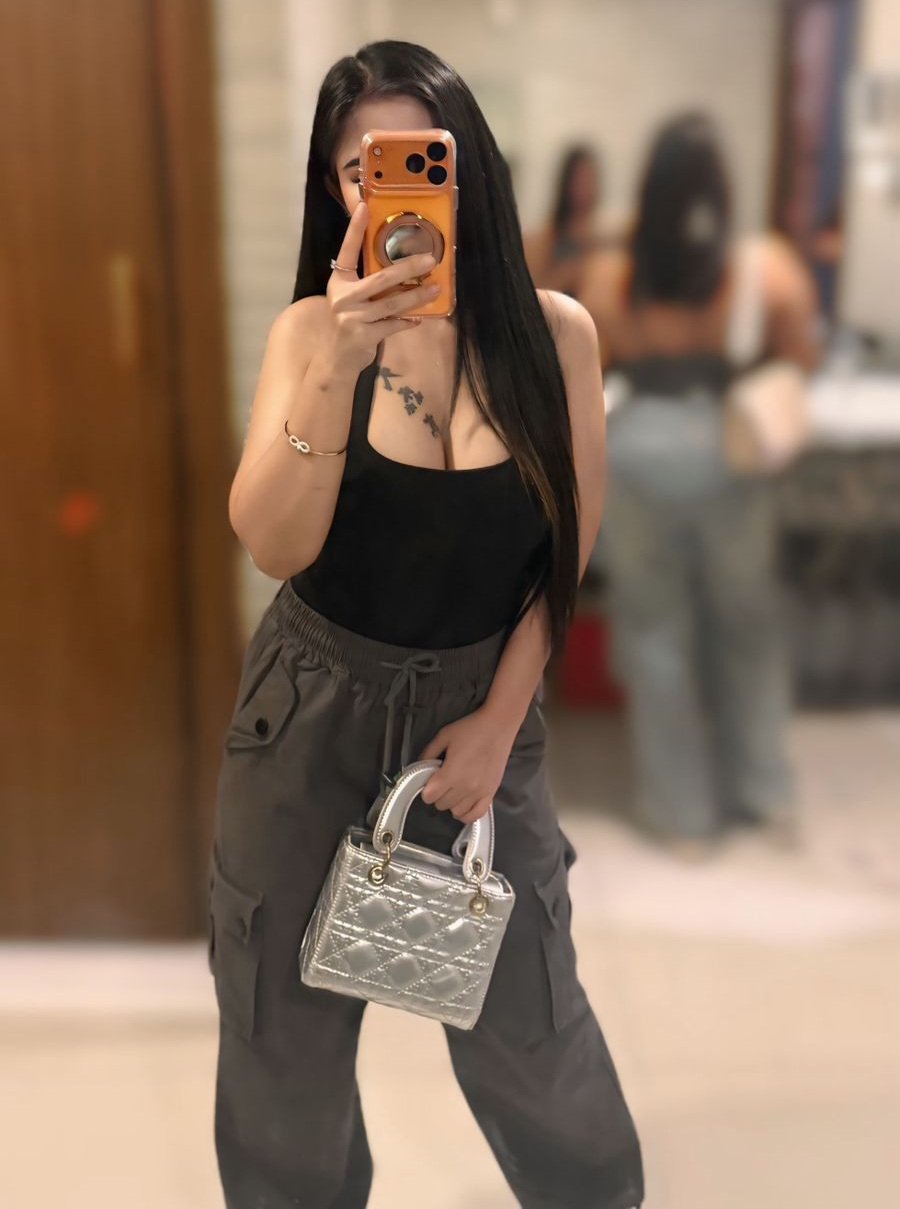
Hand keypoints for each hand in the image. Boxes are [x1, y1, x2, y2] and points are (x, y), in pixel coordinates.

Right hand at [323, 202, 439, 373]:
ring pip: (392, 303)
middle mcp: (343, 297)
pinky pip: (393, 325)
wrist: (337, 358)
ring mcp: (353, 317)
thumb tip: (403, 267)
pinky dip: (408, 321)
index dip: (354, 229)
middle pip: (381, 278)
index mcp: (339, 282)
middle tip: (431, 260)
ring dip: (417, 296)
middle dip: (408, 268)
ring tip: (435, 288)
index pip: (347, 251)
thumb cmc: (350, 322)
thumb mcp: (351, 298)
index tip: (364, 205)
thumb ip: (368, 283)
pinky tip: (420, 318)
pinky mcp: (364, 336)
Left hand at [417, 707, 518, 824]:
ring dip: (452, 803)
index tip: (430, 779)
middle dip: (438, 794)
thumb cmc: (471, 729)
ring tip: (454, 789)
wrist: (499, 726)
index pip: (429, 796)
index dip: (426, 788)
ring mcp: (479, 793)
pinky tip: (463, 804)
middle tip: (442, 781)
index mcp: (451, 774)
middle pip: (441, 805)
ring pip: (457, 812)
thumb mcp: (443, 736)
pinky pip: (476, 815)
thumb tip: (420, 768)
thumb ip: (428, 753)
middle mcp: (465, 788)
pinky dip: (467, 814)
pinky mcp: (491, 793)